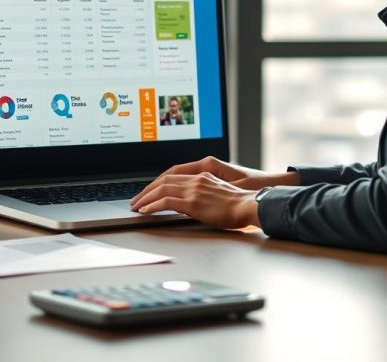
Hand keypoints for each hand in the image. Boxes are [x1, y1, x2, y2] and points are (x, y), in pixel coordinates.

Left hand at [129, 156, 298, 228]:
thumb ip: (204, 194)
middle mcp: (196, 179)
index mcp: (203, 175)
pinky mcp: (193, 202)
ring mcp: (194, 189)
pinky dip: (152, 205)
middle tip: (136, 199)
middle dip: (147, 190)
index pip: (173, 175)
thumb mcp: (219, 194)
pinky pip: (166, 201)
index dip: (158, 183)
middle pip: (164, 180)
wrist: (251, 206)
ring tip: (136, 206)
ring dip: (145, 198)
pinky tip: (145, 210)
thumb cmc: (240, 204)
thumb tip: (191, 204)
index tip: (149, 191)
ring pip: (161, 189)